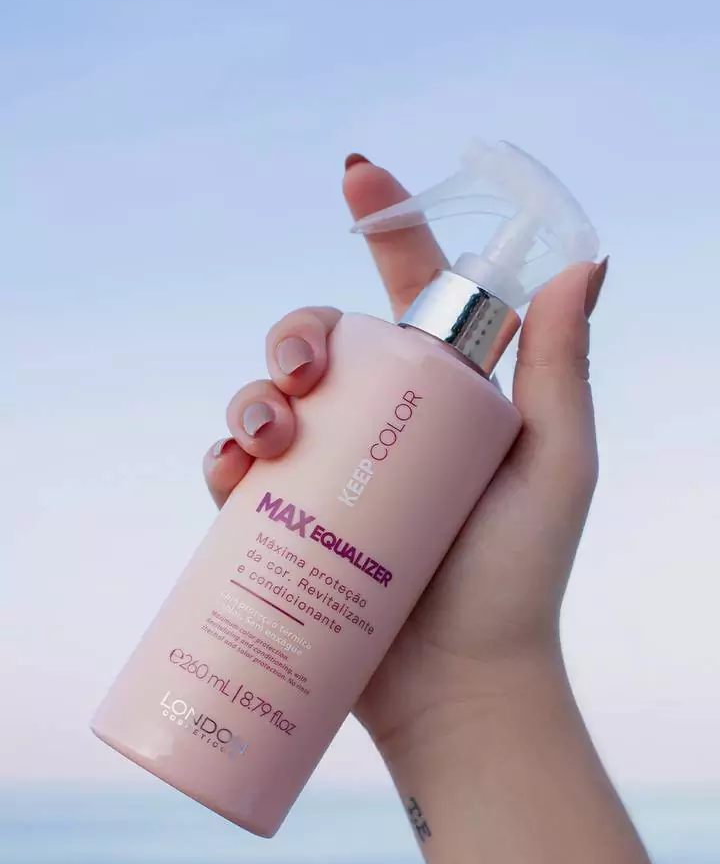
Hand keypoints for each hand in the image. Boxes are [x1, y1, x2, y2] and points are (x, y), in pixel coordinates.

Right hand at [203, 155, 607, 759]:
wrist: (459, 689)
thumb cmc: (517, 581)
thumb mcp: (553, 467)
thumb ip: (561, 369)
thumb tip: (585, 261)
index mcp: (446, 399)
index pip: (413, 296)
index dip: (383, 227)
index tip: (354, 174)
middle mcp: (384, 430)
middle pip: (323, 347)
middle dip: (295, 334)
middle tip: (301, 371)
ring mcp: (332, 479)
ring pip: (269, 402)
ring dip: (250, 396)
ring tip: (264, 437)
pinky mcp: (288, 530)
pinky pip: (238, 476)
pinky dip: (225, 460)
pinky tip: (231, 472)